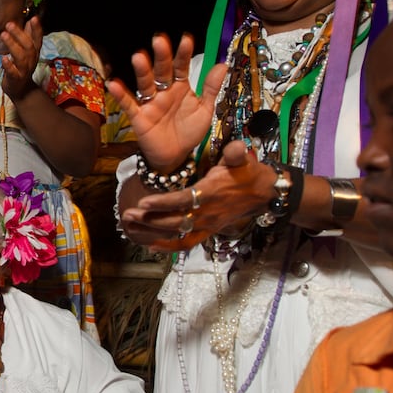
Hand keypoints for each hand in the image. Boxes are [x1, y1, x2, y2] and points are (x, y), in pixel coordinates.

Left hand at [0, 13, 40, 98]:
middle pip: (28, 46)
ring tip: (3, 35)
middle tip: (9, 24)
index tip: (34, 18)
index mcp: (34, 52)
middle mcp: (31, 60)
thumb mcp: (27, 51)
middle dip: (19, 34)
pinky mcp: (16, 79)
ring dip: (12, 45)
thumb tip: (31, 20)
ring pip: (21, 57)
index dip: (37, 29)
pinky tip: (4, 58)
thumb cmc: (22, 67)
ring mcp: (24, 70)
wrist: (21, 90)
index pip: (37, 39)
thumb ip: (28, 36)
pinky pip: (13, 72)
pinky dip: (9, 65)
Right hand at [107, 32, 226, 170]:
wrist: (176, 157)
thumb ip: (211, 88)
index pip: (181, 66)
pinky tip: (114, 83)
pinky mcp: (139, 117)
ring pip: (145, 84)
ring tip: (138, 56)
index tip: (186, 38)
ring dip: (142, 71)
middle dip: (162, 56)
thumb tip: (223, 65)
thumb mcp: (205, 110)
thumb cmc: (189, 131)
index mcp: (181, 86)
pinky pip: (129, 105)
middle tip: (160, 39)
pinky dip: (121, 95)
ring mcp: (150, 103)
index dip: (183, 54)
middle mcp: (164, 91)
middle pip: (162, 71)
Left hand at [119, 140, 276, 248]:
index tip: (144, 202)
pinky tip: (150, 245)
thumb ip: (235, 154)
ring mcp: (207, 225)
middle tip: (128, 214)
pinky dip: (169, 247)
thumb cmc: (248, 174)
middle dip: (150, 219)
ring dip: (152, 231)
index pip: (184, 200)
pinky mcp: (208, 232)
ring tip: (130, 226)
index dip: (164, 203)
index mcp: (212, 193)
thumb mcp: (243, 160)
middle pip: (175, 220)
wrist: (264, 194)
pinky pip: (187, 243)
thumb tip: (236, 146)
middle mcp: (207, 212)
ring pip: (177, 233)